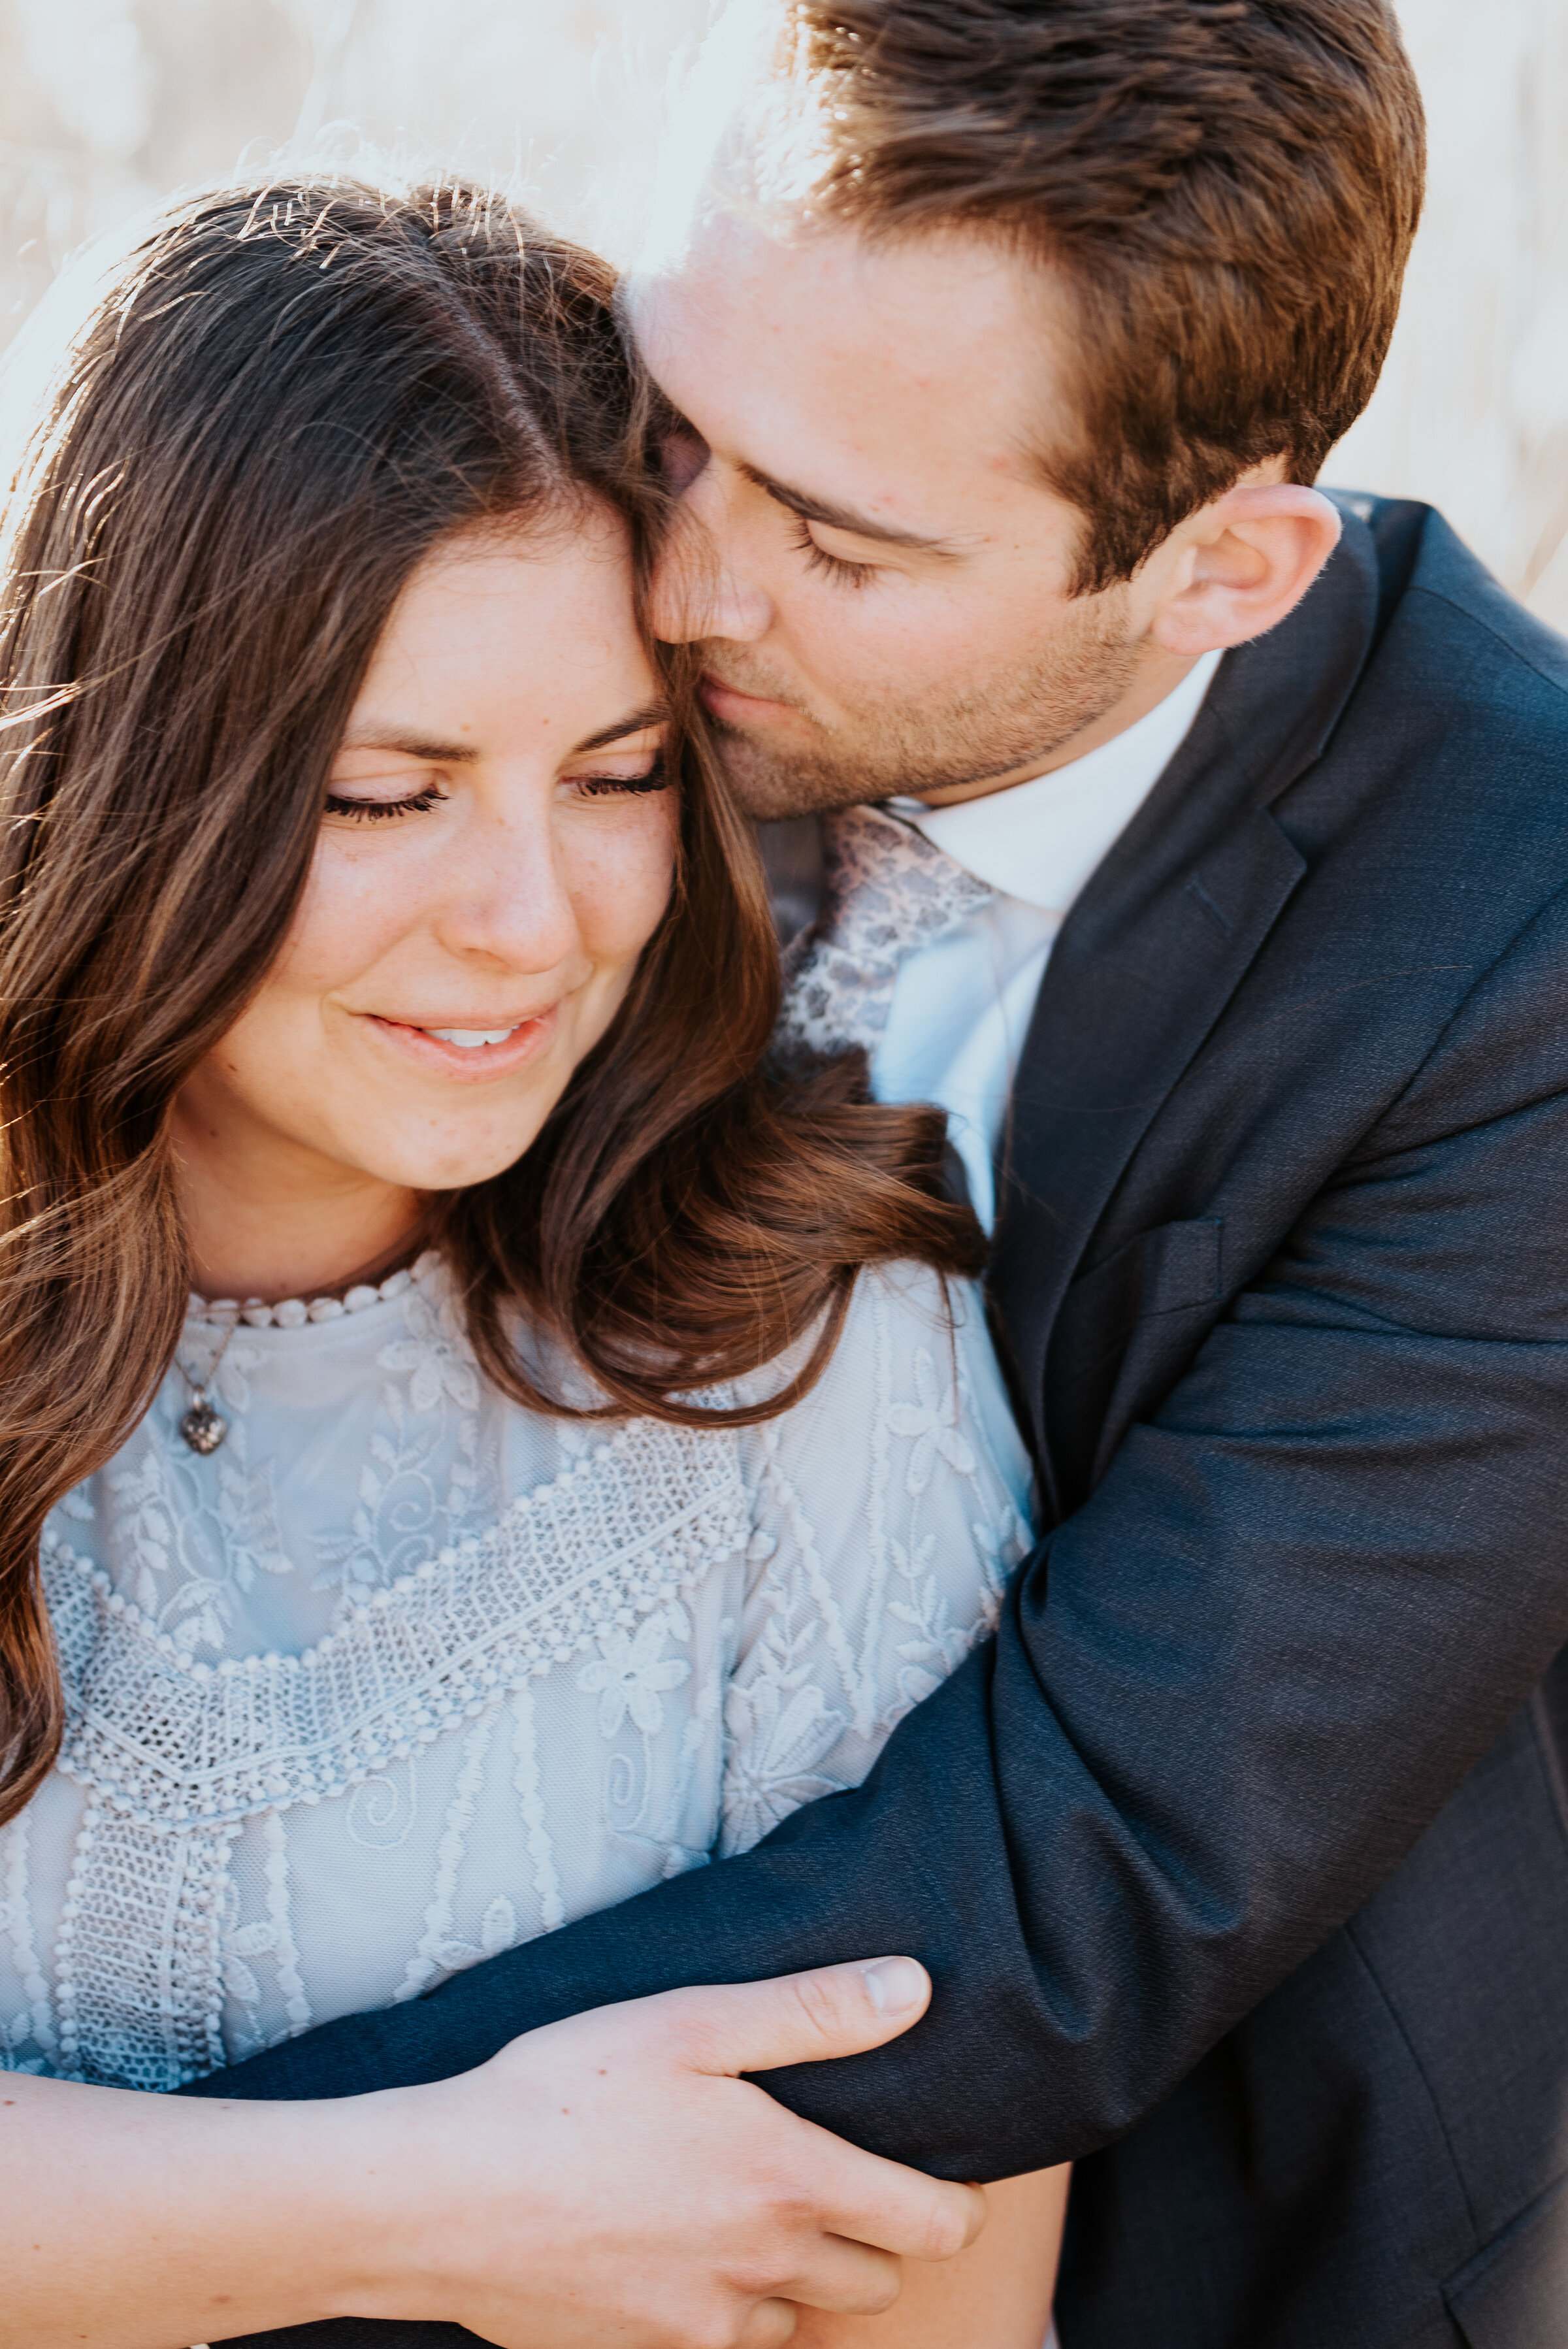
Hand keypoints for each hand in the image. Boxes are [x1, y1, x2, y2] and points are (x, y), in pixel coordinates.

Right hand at [343, 1956, 986, 2346]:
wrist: (442, 2197)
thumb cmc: (564, 2090)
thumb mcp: (690, 2021)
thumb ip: (812, 2010)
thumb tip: (916, 1988)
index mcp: (790, 2184)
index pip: (932, 2225)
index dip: (955, 2205)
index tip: (944, 2177)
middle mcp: (763, 2269)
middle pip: (876, 2282)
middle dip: (876, 2240)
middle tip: (833, 2180)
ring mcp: (705, 2326)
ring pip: (800, 2320)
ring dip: (797, 2278)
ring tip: (749, 2213)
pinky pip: (724, 2345)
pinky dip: (726, 2308)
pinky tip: (679, 2250)